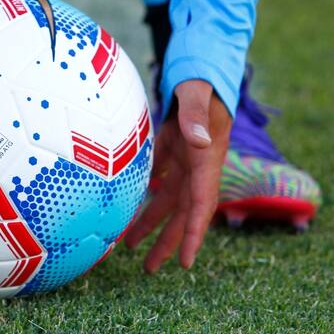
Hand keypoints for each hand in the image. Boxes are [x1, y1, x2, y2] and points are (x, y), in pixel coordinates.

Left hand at [125, 80, 231, 272]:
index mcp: (206, 158)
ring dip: (151, 222)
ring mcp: (186, 157)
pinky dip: (145, 196)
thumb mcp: (197, 93)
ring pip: (168, 198)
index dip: (194, 234)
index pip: (201, 203)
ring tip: (130, 247)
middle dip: (169, 241)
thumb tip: (198, 141)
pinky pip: (159, 178)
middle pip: (183, 211)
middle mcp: (198, 163)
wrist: (204, 63)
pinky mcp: (173, 147)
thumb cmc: (201, 76)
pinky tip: (128, 210)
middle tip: (150, 270)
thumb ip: (196, 115)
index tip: (186, 263)